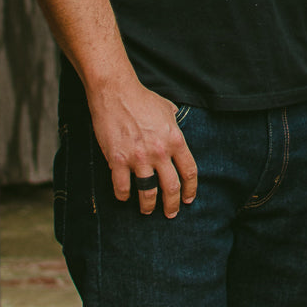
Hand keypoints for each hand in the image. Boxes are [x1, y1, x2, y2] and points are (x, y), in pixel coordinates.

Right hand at [87, 79, 197, 217]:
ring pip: (147, 192)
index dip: (190, 189)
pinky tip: (123, 197)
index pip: (189, 171)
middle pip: (171, 187)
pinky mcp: (118, 160)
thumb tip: (177, 125)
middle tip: (170, 213)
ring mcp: (139, 158)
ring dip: (148, 206)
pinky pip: (122, 187)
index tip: (188, 199)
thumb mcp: (168, 109)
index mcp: (175, 140)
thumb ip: (174, 123)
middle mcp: (160, 152)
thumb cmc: (142, 99)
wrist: (116, 93)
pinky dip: (123, 195)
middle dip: (172, 205)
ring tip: (147, 211)